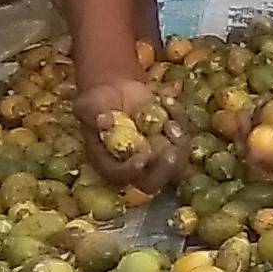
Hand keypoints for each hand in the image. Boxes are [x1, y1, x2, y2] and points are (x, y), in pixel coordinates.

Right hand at [77, 74, 176, 193]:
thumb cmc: (97, 102)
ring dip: (179, 147)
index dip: (131, 171)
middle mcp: (133, 166)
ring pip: (175, 165)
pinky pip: (183, 140)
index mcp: (108, 162)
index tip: (142, 157)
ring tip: (171, 122)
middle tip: (171, 152)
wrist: (116, 89)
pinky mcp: (170, 141)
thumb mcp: (89, 106)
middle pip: (152, 182)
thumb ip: (94, 115)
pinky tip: (167, 101)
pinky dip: (180, 121)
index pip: (119, 176)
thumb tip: (103, 120)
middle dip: (164, 170)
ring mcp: (155, 156)